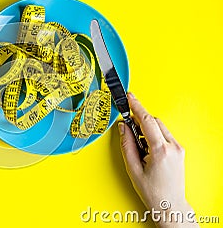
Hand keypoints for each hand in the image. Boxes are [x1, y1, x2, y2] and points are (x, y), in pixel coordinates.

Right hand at [119, 93, 198, 226]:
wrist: (169, 204)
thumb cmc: (152, 190)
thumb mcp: (132, 168)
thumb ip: (126, 144)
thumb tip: (123, 127)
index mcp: (160, 150)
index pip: (146, 120)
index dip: (136, 106)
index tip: (129, 97)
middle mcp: (172, 146)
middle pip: (154, 121)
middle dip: (140, 120)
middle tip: (127, 126)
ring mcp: (178, 148)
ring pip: (159, 127)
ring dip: (147, 128)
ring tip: (138, 144)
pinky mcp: (178, 150)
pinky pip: (164, 135)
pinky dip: (153, 135)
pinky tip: (146, 147)